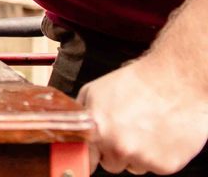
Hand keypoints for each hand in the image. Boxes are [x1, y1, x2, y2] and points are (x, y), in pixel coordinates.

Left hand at [79, 55, 207, 173]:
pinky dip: (158, 155)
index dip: (89, 156)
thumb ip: (81, 115)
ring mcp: (143, 158)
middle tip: (128, 128)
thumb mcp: (94, 90)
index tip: (92, 155)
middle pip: (111, 164)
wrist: (175, 80)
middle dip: (115, 150)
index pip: (85, 159)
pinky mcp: (166, 165)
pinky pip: (155, 167)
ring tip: (146, 127)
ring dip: (138, 153)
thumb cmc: (137, 82)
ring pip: (134, 166)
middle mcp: (119, 147)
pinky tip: (160, 133)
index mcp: (98, 130)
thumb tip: (72, 131)